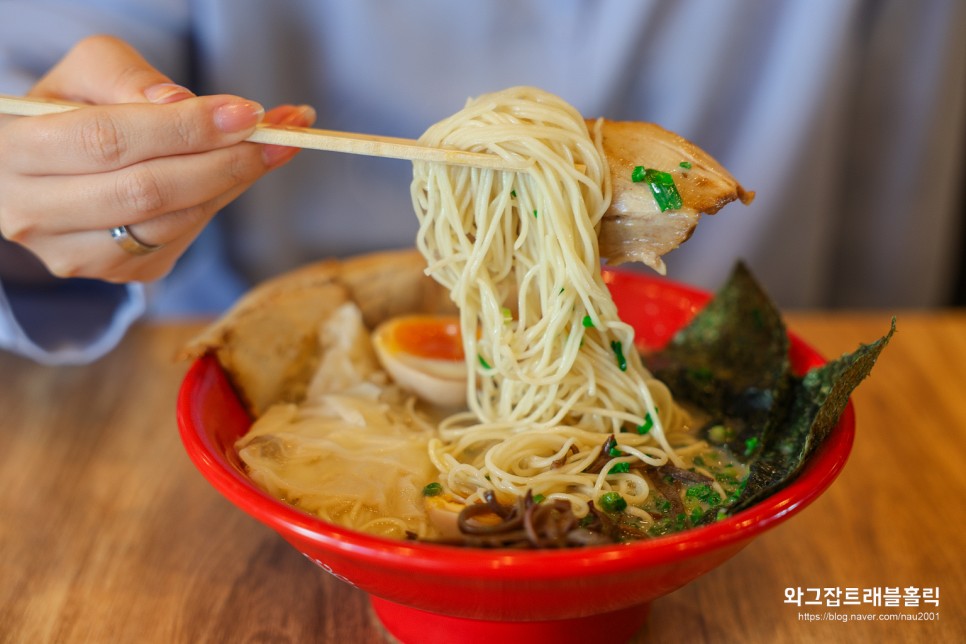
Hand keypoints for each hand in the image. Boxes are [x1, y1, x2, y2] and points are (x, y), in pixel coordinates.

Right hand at [0, 35, 314, 282]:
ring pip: (172, 223)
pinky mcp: (119, 274)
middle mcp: (35, 215)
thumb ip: (126, 76)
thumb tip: (182, 104)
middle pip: (147, 192)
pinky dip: (218, 203)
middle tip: (278, 133)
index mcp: (13, 153)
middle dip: (223, 160)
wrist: (50, 170)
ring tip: (273, 146)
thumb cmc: (70, 111)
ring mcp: (77, 256)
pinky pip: (182, 240)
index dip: (183, 129)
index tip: (246, 113)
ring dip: (233, 183)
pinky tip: (236, 173)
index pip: (108, 141)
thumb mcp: (85, 73)